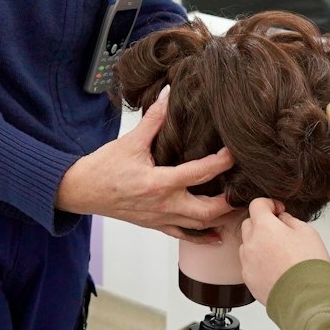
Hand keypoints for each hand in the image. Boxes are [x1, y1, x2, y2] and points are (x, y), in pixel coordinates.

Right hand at [56, 85, 234, 241]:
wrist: (82, 191)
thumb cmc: (104, 167)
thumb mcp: (131, 141)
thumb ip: (155, 119)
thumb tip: (169, 92)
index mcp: (158, 182)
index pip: (199, 173)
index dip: (221, 163)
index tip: (236, 153)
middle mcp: (163, 204)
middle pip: (207, 210)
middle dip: (230, 202)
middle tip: (248, 190)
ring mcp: (160, 218)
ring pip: (199, 226)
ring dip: (221, 219)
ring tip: (240, 209)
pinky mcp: (156, 225)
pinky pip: (183, 236)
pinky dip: (203, 237)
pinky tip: (218, 236)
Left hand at [239, 198, 329, 304]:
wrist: (305, 298)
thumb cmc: (308, 266)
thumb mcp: (308, 232)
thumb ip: (290, 220)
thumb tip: (283, 219)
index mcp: (264, 227)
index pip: (257, 204)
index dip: (269, 204)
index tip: (277, 210)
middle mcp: (251, 243)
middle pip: (249, 224)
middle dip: (262, 224)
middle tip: (279, 231)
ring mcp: (247, 263)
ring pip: (247, 245)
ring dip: (258, 244)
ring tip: (279, 253)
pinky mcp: (248, 279)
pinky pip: (249, 264)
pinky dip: (258, 262)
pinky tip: (275, 268)